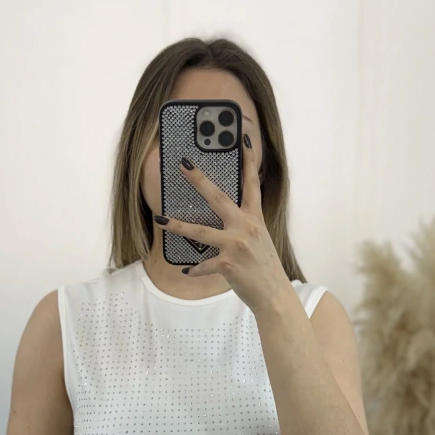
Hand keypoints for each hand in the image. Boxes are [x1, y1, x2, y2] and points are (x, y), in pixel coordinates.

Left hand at [158, 133, 291, 315]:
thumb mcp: (259, 239)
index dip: (248, 160)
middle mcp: (246, 227)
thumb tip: (227, 215)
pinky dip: (194, 268)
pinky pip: (203, 264)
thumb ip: (245, 225)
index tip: (241, 138)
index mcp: (255, 218)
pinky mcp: (228, 264)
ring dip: (178, 226)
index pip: (252, 183)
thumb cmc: (264, 267)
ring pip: (200, 231)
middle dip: (199, 179)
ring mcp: (236, 245)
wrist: (274, 295)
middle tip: (183, 165)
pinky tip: (186, 270)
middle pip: (218, 197)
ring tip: (160, 220)